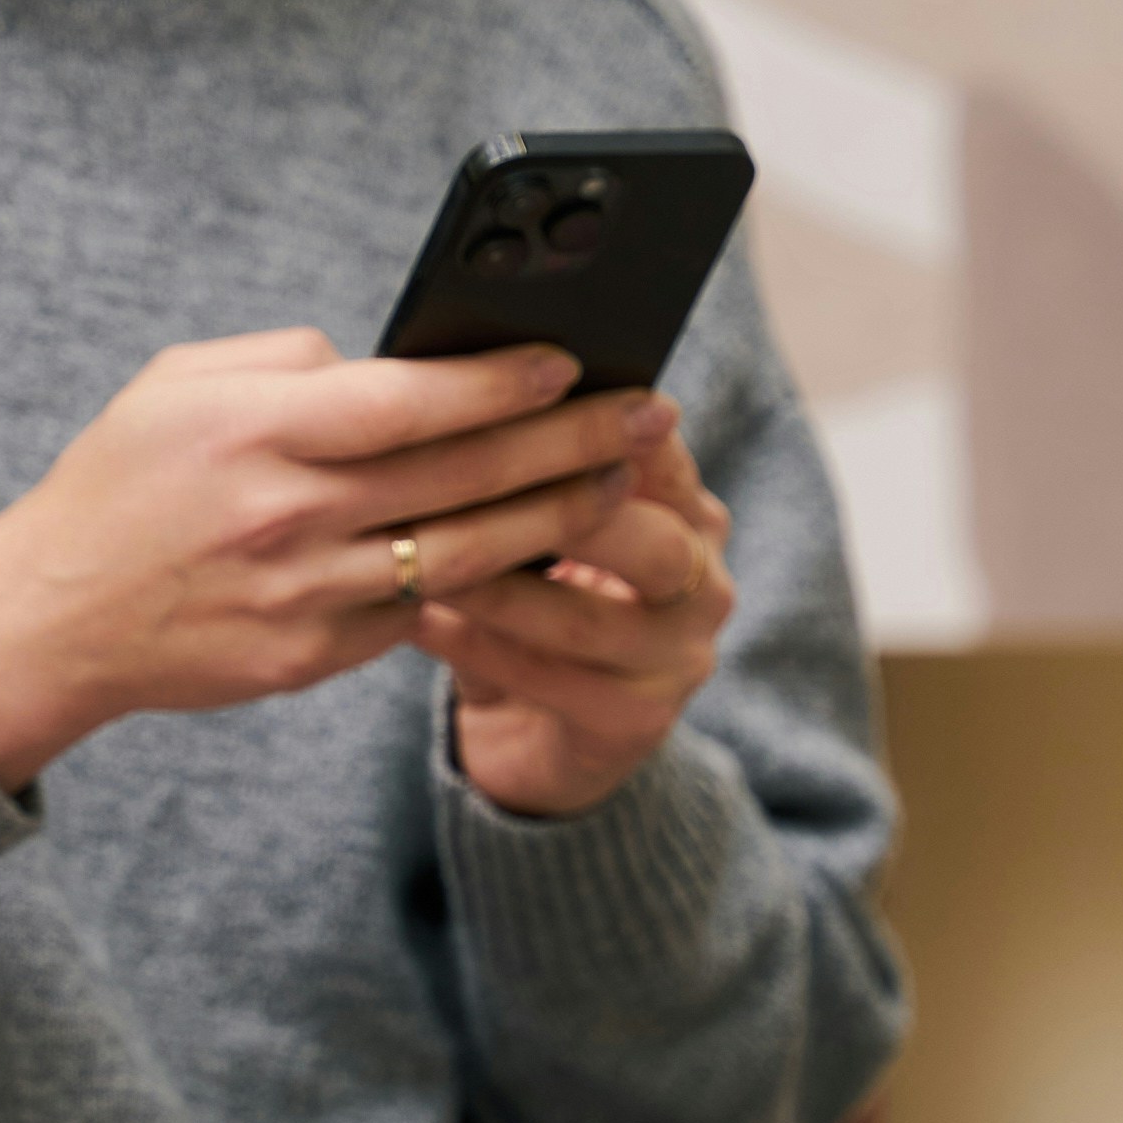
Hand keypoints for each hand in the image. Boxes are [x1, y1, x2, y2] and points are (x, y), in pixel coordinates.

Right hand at [0, 332, 671, 791]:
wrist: (53, 618)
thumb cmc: (122, 482)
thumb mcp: (177, 384)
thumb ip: (289, 363)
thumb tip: (390, 364)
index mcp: (255, 434)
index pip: (408, 404)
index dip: (500, 384)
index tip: (572, 361)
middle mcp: (287, 518)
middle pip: (461, 479)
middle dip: (570, 443)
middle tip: (648, 415)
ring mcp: (303, 598)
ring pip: (463, 558)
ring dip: (555, 520)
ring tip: (620, 483)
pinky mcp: (309, 659)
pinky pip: (420, 615)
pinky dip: (486, 583)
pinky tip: (539, 550)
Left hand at [424, 406, 736, 820]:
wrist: (541, 737)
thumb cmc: (533, 602)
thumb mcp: (549, 534)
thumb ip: (540, 474)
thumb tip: (463, 385)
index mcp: (694, 518)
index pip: (663, 460)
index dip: (604, 429)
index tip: (531, 394)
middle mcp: (706, 587)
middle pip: (654, 543)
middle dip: (569, 511)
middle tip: (479, 479)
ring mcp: (678, 662)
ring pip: (587, 621)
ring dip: (498, 589)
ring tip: (423, 556)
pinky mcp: (636, 724)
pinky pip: (548, 682)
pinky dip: (476, 649)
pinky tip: (416, 619)